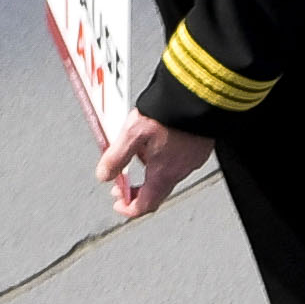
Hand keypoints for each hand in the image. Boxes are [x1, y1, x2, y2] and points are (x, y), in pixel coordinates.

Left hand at [97, 104, 213, 220]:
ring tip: (138, 150)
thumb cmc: (168, 113)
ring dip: (150, 169)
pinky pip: (179, 159)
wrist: (198, 94)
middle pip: (156, 190)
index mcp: (164, 173)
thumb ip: (116, 157)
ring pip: (168, 173)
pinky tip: (158, 139)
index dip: (129, 208)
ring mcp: (193, 159)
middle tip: (122, 182)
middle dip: (137, 189)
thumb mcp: (133, 134)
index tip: (119, 204)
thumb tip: (104, 174)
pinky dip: (165, 157)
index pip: (146, 204)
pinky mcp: (200, 145)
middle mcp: (181, 170)